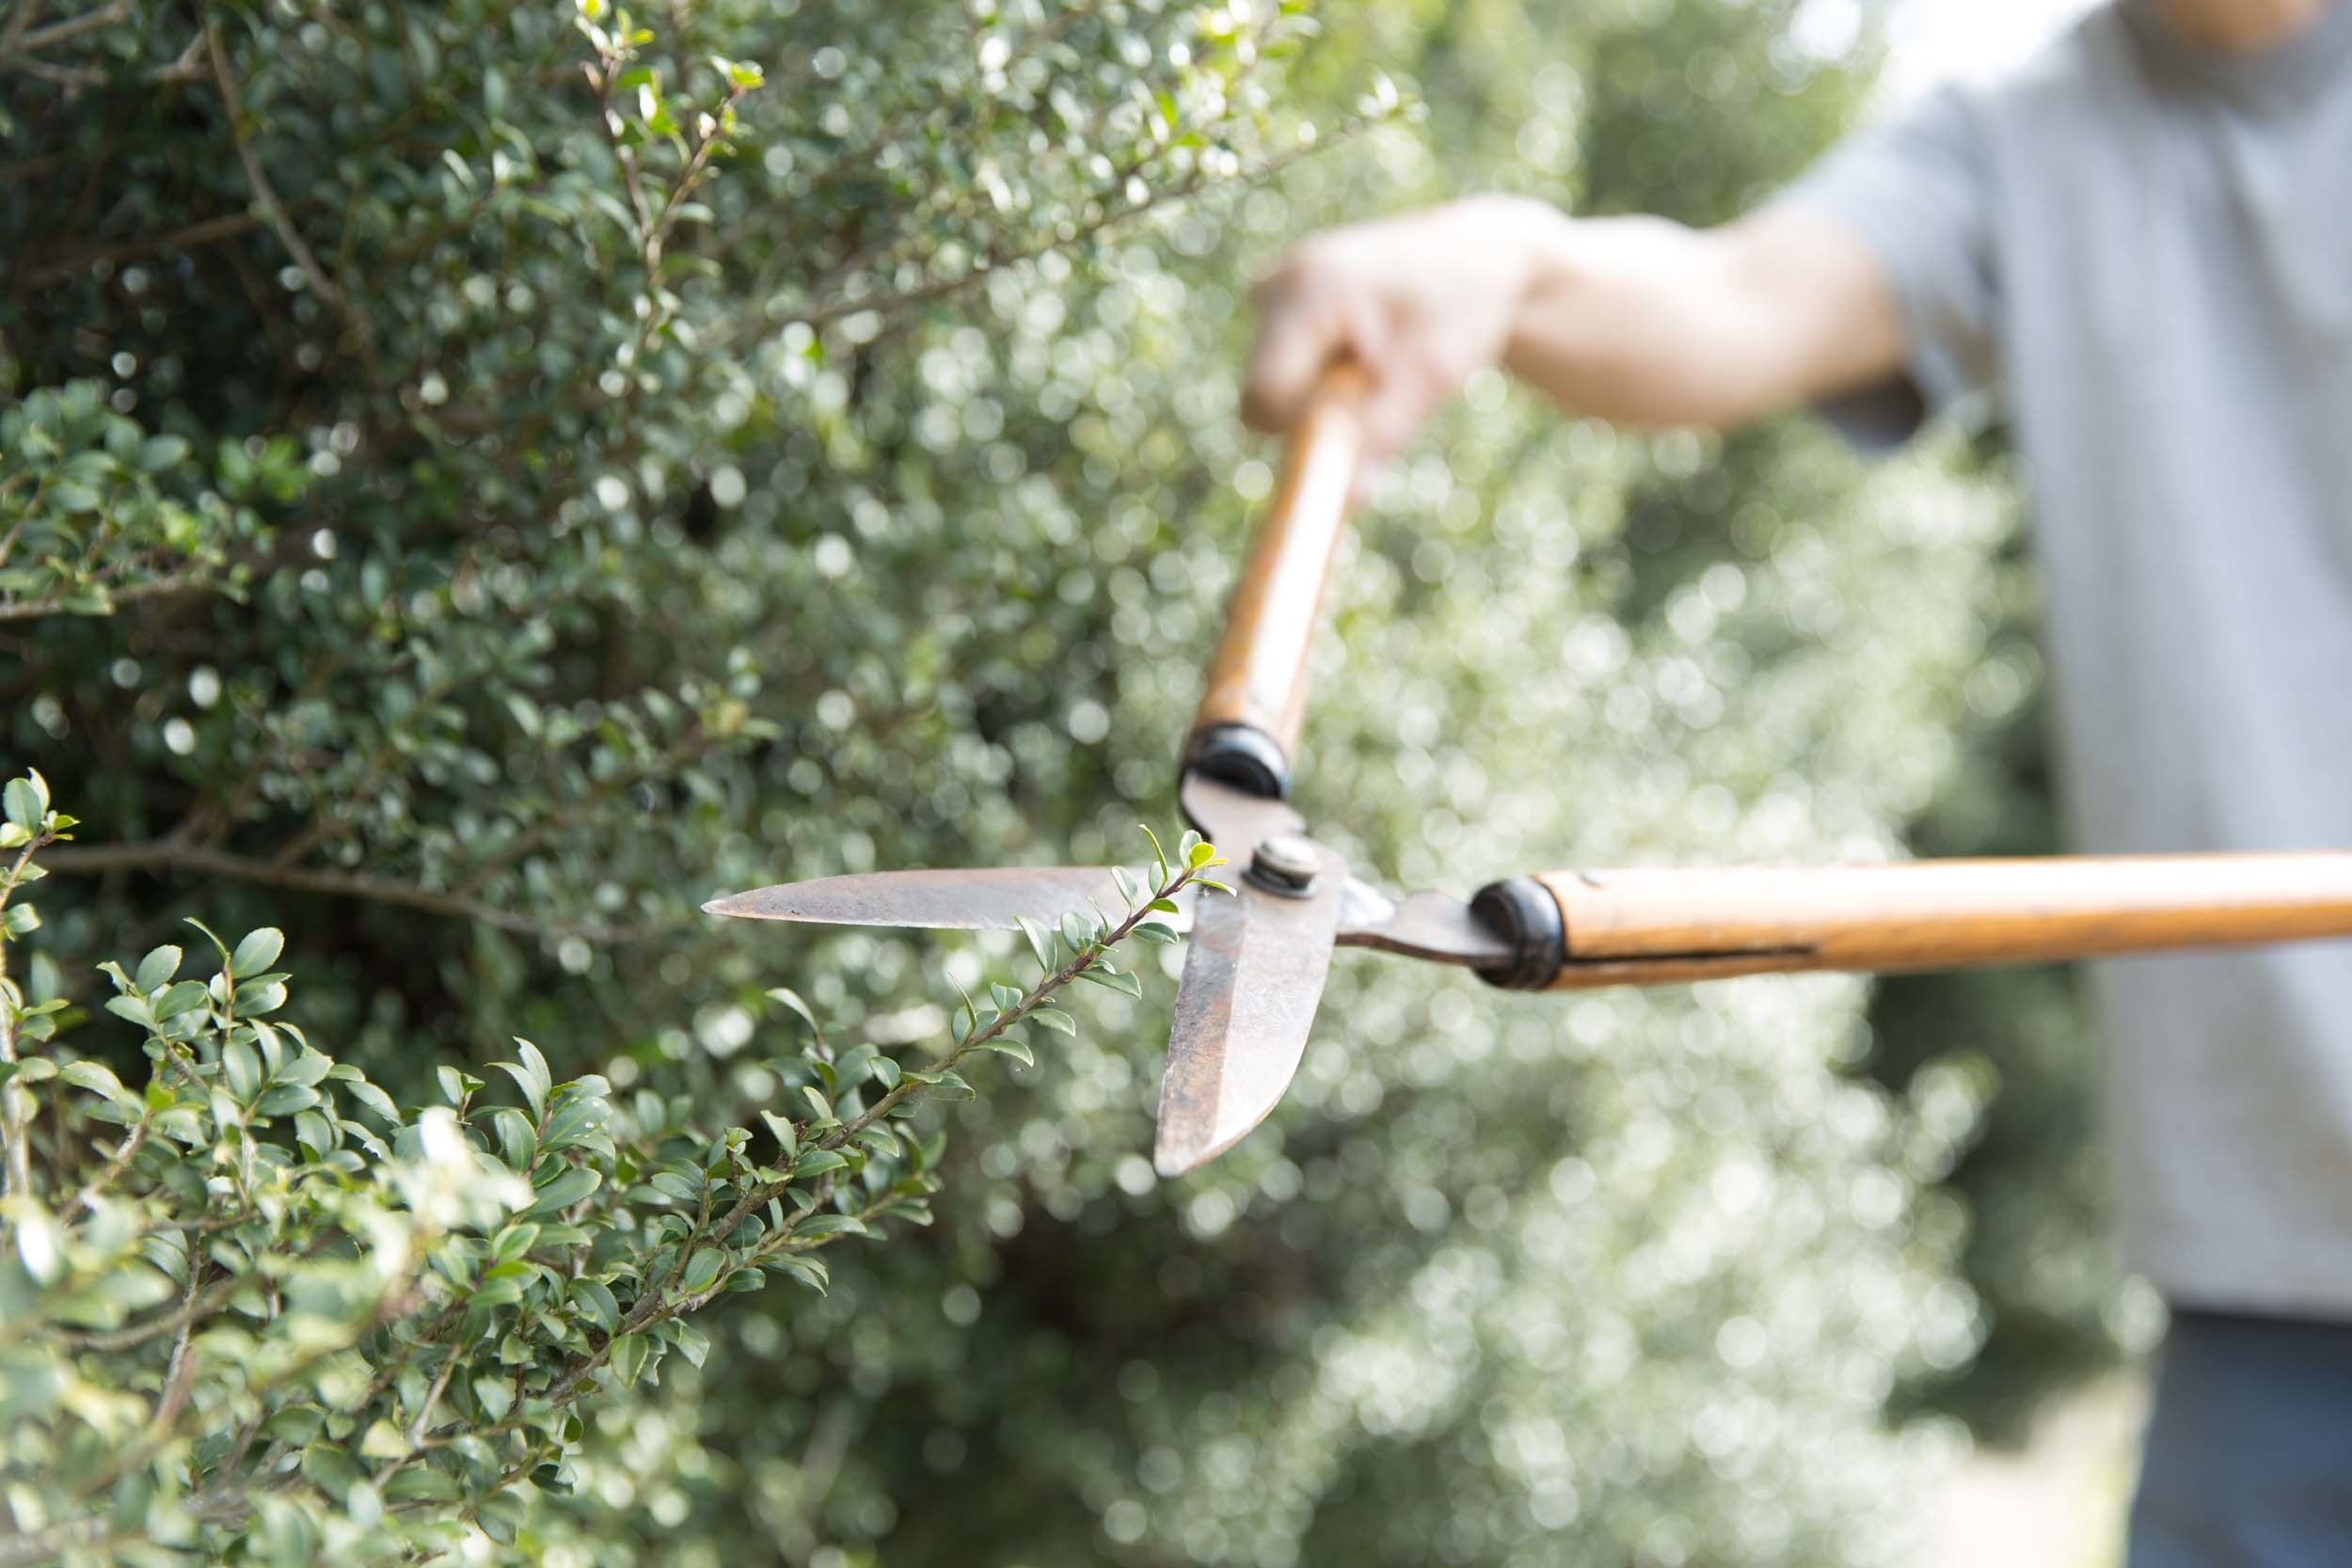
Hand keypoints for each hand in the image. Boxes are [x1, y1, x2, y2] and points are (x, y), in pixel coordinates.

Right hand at [1242, 195, 1563, 458]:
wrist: (1476, 256)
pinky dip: (1321, 375)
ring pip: (1274, 383)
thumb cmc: (1461, 312)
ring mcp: (1274, 286)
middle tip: (1384, 389)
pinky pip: (1284, 365)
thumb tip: (1349, 499)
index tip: (1360, 428)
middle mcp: (1279, 282)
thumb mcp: (1431, 376)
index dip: (1304, 430)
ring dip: (1322, 395)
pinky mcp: (1279, 299)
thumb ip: (1382, 434)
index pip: (1265, 395)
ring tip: (1382, 361)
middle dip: (1315, 413)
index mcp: (1311, 291)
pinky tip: (1366, 350)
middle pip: (1264, 393)